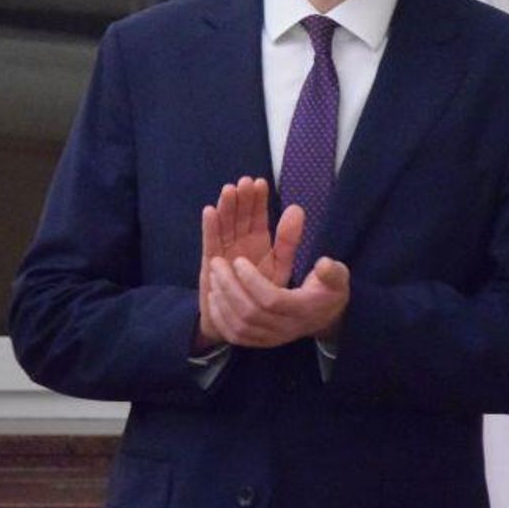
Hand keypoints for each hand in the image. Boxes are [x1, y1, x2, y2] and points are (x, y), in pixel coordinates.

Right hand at [194, 178, 300, 349]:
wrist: (247, 324)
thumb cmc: (266, 295)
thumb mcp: (281, 265)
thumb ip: (288, 240)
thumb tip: (298, 209)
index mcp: (257, 243)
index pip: (256, 217)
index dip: (257, 201)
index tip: (260, 183)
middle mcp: (239, 245)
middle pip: (239, 217)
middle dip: (241, 200)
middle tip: (244, 182)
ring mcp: (224, 253)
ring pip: (225, 226)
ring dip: (226, 209)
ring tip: (229, 190)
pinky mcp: (211, 266)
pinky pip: (211, 244)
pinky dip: (210, 228)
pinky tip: (210, 211)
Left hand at [206, 228, 347, 348]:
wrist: (324, 317)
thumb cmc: (327, 290)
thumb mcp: (337, 277)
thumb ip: (332, 271)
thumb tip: (323, 263)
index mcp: (303, 310)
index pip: (272, 300)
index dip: (252, 281)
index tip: (239, 261)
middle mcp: (286, 328)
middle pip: (250, 313)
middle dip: (230, 287)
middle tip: (218, 264)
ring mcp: (272, 338)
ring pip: (240, 326)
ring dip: (222, 301)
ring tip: (213, 276)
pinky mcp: (261, 342)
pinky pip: (235, 337)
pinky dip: (221, 318)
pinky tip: (214, 298)